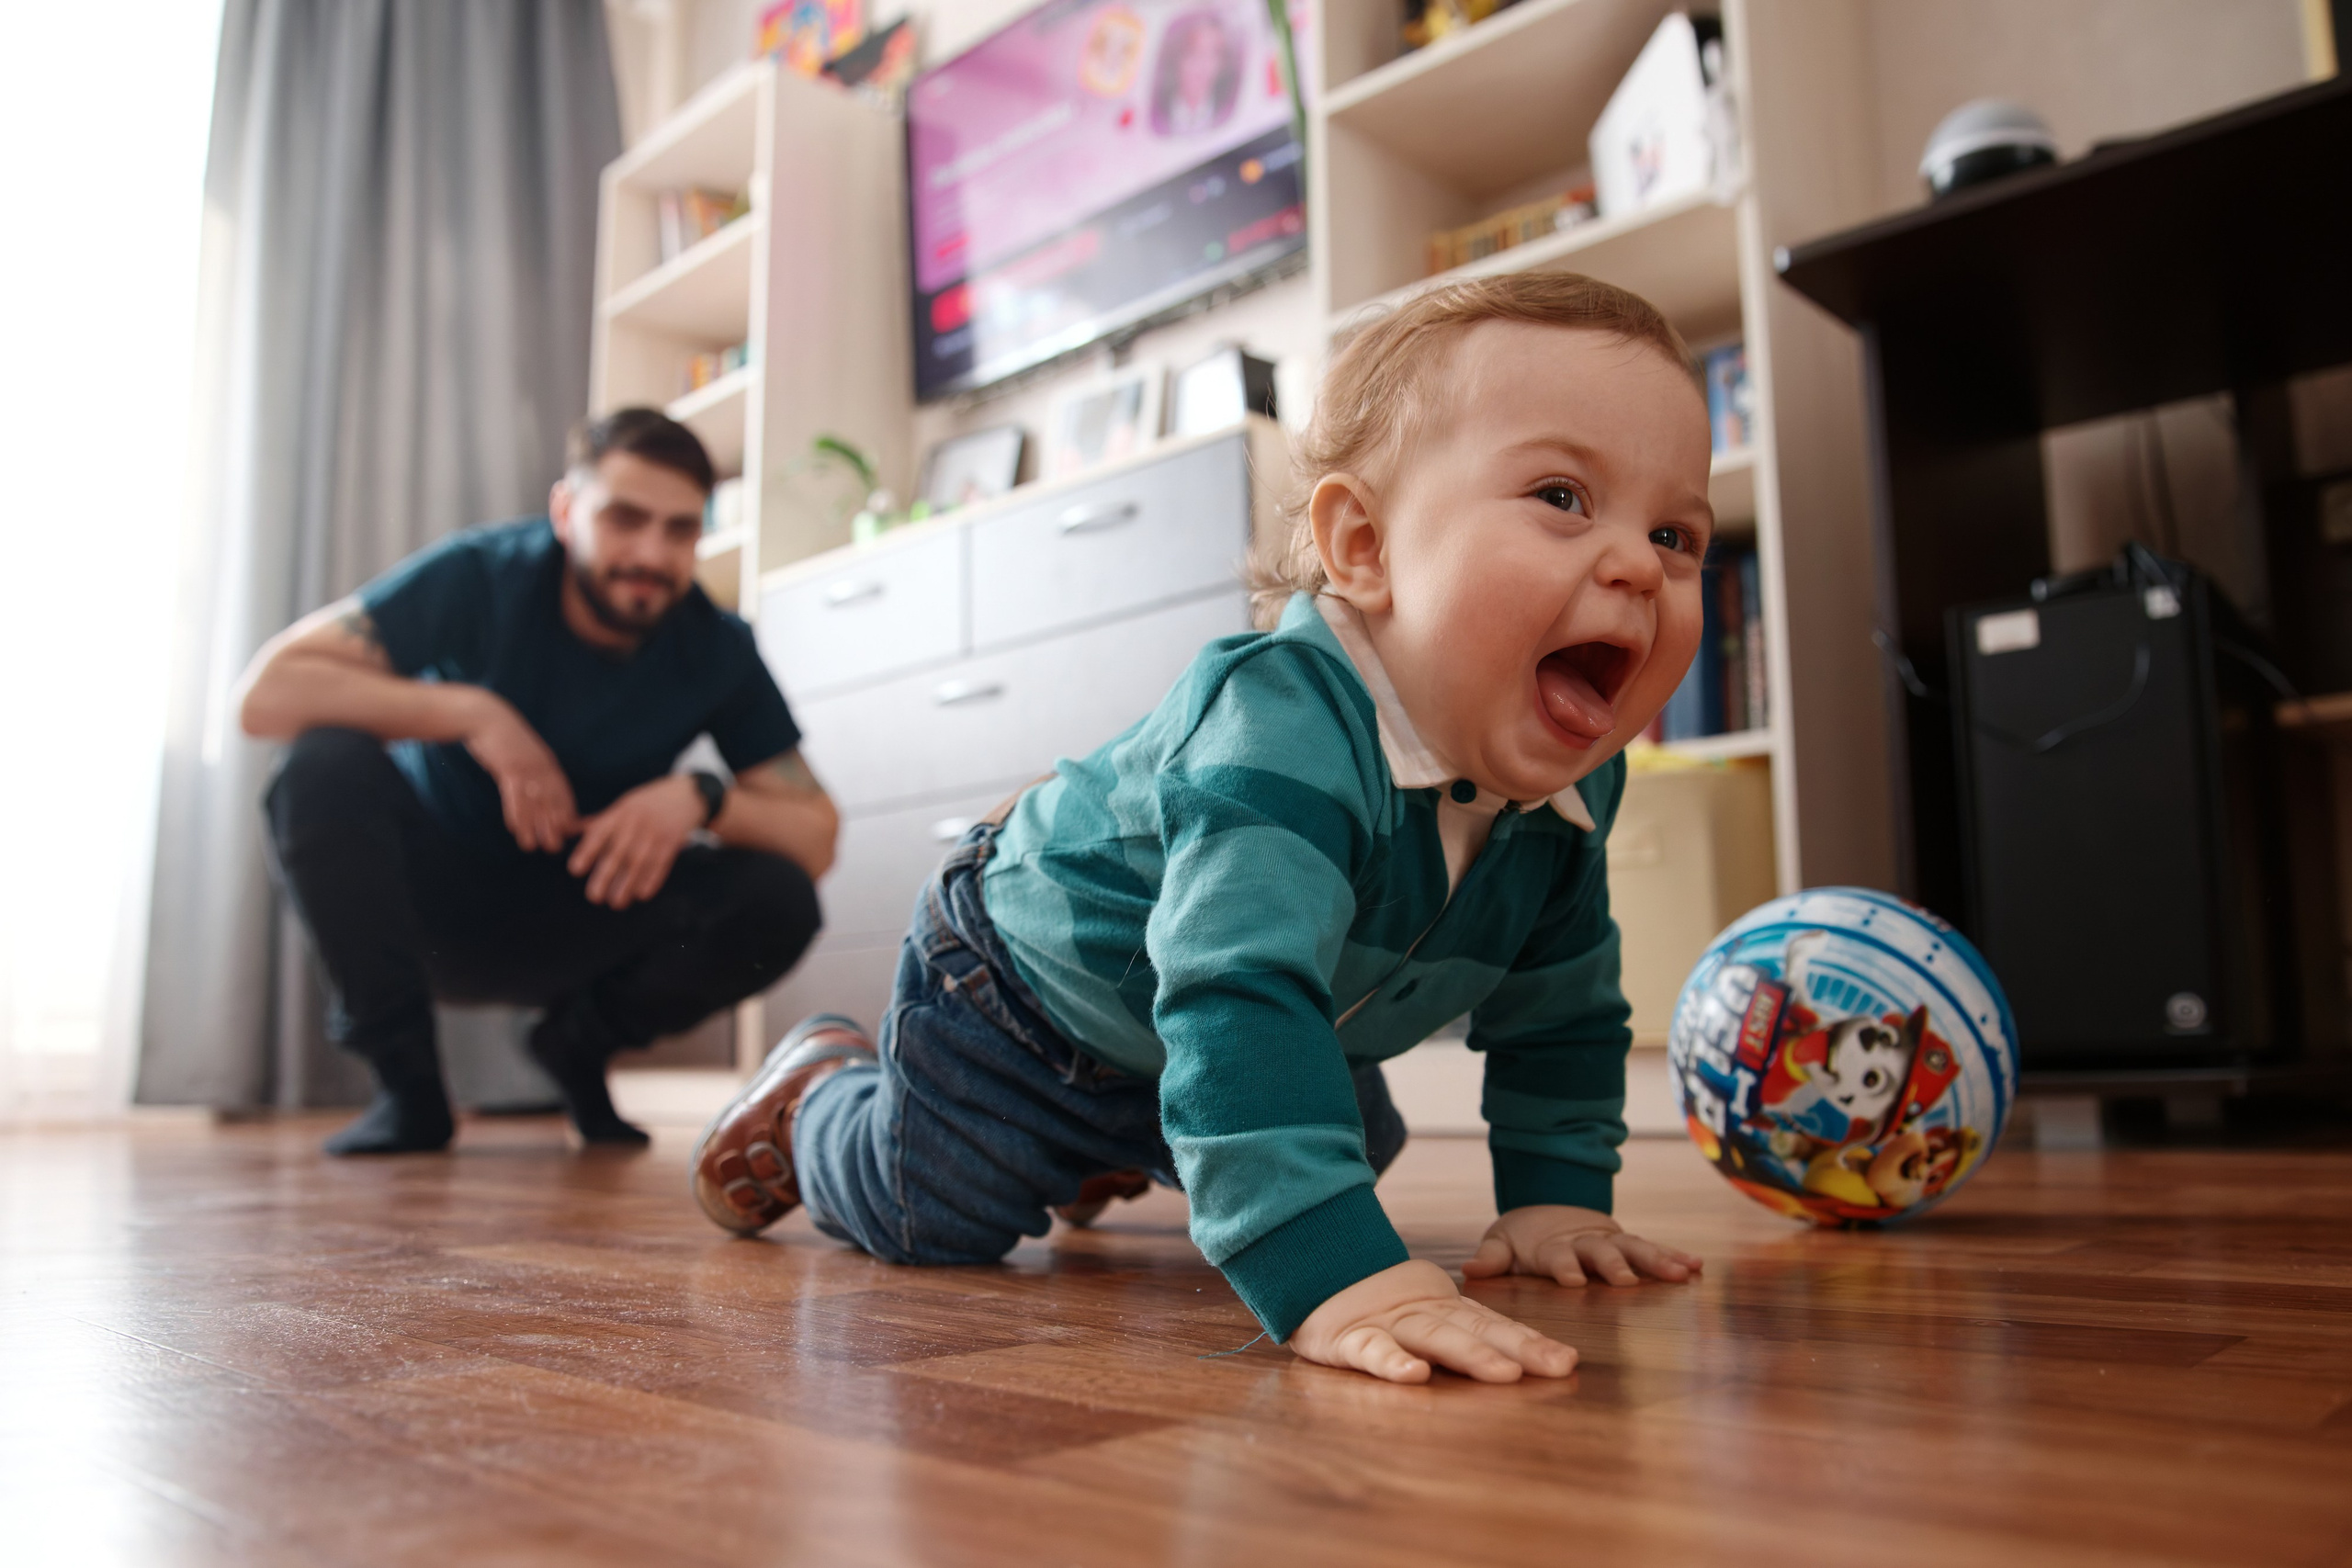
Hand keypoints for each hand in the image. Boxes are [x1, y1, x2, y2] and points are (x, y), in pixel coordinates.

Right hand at [460, 692, 577, 852]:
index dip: (566, 813)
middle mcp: (541, 766)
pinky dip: (514, 812)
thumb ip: (528, 771)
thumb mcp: (521, 754)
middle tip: (555, 848)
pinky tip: (513, 829)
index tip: (569, 832)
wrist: (483, 715)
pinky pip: (513, 794)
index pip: (562, 792)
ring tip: (532, 847)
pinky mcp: (508, 765)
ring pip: (533, 802)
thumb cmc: (501, 737)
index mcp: (546, 763)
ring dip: (532, 826)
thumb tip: (532, 790)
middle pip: (551, 801)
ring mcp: (525, 766)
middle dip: (553, 825)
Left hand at [567, 774, 704, 908]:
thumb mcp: (623, 806)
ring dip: (627, 885)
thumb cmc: (648, 803)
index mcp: (620, 813)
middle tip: (594, 897)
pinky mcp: (673, 842)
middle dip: (604, 876)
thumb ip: (599, 821)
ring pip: (638, 863)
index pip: (599, 833)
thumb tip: (566, 830)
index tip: (575, 870)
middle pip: (617, 853)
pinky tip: (642, 895)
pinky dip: (652, 880)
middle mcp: (636, 823)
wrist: (685, 794)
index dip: (586, 852)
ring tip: (616, 903)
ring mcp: (655, 833)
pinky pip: (661, 864)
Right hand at [1288, 1259, 1576, 1384]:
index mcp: (1443, 1309)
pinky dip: (1393, 1362)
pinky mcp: (1349, 1339)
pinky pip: (1373, 1352)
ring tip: (1506, 1375)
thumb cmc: (1373, 1305)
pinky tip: (1415, 1376)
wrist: (1309, 1269)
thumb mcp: (1422, 1311)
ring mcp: (1388, 1323)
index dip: (1530, 1341)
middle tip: (1558, 1367)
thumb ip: (1461, 1328)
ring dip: (1471, 1354)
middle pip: (1477, 1330)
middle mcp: (1423, 1313)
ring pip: (1434, 1337)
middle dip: (1520, 1349)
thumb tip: (1519, 1357)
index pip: (1493, 1325)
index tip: (1567, 1360)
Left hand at [1461, 1205, 1702, 1287]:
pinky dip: (1675, 1256)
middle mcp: (1585, 1243)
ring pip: (1634, 1249)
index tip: (1573, 1280)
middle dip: (1613, 1265)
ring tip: (1682, 1273)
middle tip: (1626, 1279)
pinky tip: (1697, 1266)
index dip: (1564, 1266)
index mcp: (1553, 1247)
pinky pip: (1653, 1250)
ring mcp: (1609, 1242)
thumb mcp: (1502, 1242)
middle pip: (1601, 1253)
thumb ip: (1491, 1257)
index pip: (1559, 1257)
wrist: (1548, 1207)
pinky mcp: (1627, 1244)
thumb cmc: (1524, 1236)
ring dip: (1656, 1260)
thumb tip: (1469, 1268)